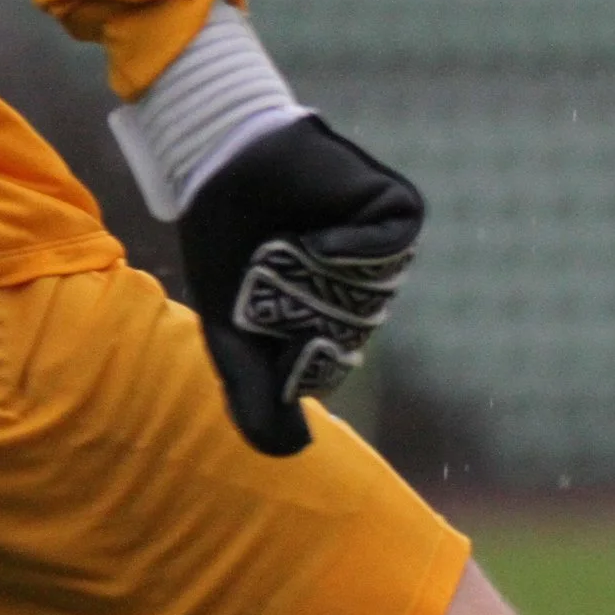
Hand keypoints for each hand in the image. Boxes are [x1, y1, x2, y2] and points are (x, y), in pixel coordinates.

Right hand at [177, 115, 423, 455]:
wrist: (216, 161)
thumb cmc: (224, 242)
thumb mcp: (232, 336)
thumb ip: (255, 397)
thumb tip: (289, 453)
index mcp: (332, 317)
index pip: (330, 363)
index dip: (293, 350)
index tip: (261, 323)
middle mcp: (363, 287)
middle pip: (351, 331)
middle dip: (300, 309)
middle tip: (266, 270)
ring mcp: (384, 250)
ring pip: (370, 294)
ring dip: (315, 274)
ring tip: (284, 242)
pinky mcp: (398, 211)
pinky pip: (388, 249)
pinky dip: (346, 247)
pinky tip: (314, 233)